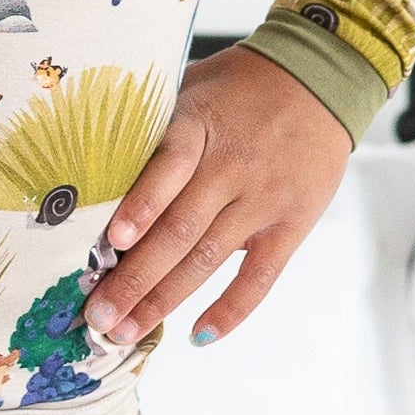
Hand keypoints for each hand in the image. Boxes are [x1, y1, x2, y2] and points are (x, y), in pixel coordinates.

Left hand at [84, 49, 350, 350]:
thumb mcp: (192, 88)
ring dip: (164, 300)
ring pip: (208, 258)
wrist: (320, 78)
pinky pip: (260, 275)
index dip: (140, 205)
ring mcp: (263, 198)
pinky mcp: (292, 223)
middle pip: (179, 229)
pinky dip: (230, 309)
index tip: (109, 241)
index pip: (170, 165)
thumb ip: (155, 128)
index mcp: (201, 124)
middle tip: (97, 315)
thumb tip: (95, 175)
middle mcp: (232, 165)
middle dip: (134, 278)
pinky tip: (198, 336)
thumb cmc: (241, 87)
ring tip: (127, 331)